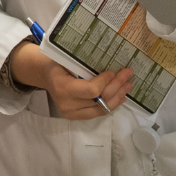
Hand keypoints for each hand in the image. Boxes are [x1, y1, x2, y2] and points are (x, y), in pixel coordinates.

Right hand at [9, 42, 132, 118]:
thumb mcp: (66, 58)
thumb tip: (110, 59)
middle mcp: (67, 104)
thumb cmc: (57, 63)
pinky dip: (111, 104)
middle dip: (117, 87)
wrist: (46, 76)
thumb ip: (84, 63)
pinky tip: (121, 96)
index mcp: (62, 87)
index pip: (91, 91)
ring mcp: (72, 114)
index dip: (106, 82)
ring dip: (118, 97)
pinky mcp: (77, 117)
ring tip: (128, 85)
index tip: (114, 71)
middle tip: (128, 74)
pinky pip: (98, 113)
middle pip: (99, 100)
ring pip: (101, 109)